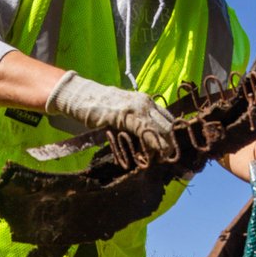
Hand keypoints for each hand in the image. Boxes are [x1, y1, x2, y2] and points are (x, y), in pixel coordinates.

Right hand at [46, 71, 173, 158]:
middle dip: (173, 143)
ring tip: (164, 160)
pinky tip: (155, 154)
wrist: (81, 96)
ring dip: (165, 146)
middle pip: (169, 125)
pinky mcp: (126, 114)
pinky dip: (153, 143)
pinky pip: (145, 130)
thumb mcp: (124, 116)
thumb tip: (148, 146)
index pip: (169, 120)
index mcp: (147, 102)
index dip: (174, 137)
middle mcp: (146, 102)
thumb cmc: (100, 108)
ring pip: (161, 128)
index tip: (175, 153)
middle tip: (172, 160)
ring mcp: (137, 107)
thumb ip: (137, 126)